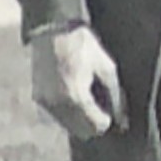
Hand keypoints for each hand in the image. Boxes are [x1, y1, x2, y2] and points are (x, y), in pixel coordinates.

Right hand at [30, 24, 127, 138]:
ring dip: (80, 118)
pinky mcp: (38, 98)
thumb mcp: (106, 68)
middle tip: (100, 103)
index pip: (96, 127)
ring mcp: (45, 102)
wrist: (53, 28)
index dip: (107, 120)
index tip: (110, 108)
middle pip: (82, 132)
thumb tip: (122, 122)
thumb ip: (115, 97)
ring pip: (68, 126)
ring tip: (87, 94)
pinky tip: (74, 91)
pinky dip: (68, 111)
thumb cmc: (83, 45)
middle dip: (94, 122)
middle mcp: (58, 104)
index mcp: (76, 96)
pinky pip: (58, 116)